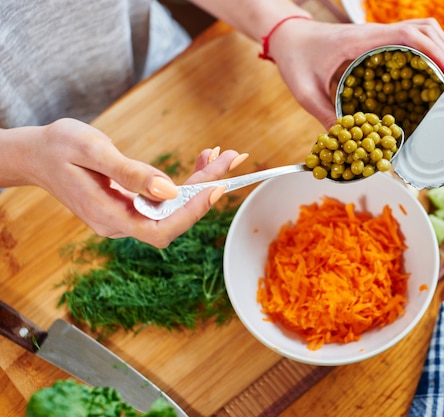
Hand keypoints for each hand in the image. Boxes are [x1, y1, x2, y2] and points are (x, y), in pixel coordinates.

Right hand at [3, 118, 245, 247]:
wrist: (35, 154)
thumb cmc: (58, 147)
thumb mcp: (92, 151)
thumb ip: (130, 173)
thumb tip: (170, 190)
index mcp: (108, 216)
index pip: (161, 228)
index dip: (193, 212)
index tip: (218, 186)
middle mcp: (120, 223)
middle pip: (174, 218)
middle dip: (207, 190)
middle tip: (232, 158)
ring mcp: (125, 217)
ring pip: (173, 208)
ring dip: (201, 183)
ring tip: (221, 155)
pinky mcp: (130, 206)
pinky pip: (164, 200)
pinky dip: (185, 182)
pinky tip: (201, 162)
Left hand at [269, 18, 443, 127]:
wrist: (287, 37)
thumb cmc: (295, 60)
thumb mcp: (306, 92)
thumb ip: (325, 116)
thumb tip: (349, 142)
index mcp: (363, 39)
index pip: (410, 34)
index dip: (436, 53)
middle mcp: (376, 33)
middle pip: (427, 29)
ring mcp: (378, 35)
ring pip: (423, 31)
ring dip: (442, 52)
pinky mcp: (378, 42)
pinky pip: (411, 41)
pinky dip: (428, 54)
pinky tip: (431, 77)